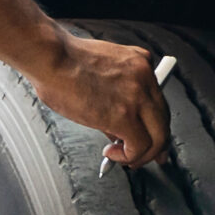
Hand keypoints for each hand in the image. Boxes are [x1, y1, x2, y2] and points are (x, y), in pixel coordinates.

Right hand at [19, 29, 169, 166]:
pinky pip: (140, 146)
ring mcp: (137, 96)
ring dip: (142, 154)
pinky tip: (111, 154)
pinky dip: (128, 157)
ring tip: (122, 157)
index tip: (155, 138)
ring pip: (158, 136)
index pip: (159, 101)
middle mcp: (144, 78)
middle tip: (150, 158)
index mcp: (139, 63)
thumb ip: (117, 94)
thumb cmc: (63, 60)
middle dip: (158, 145)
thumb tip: (117, 129)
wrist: (51, 56)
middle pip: (164, 120)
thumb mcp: (101, 70)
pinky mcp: (124, 116)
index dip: (157, 124)